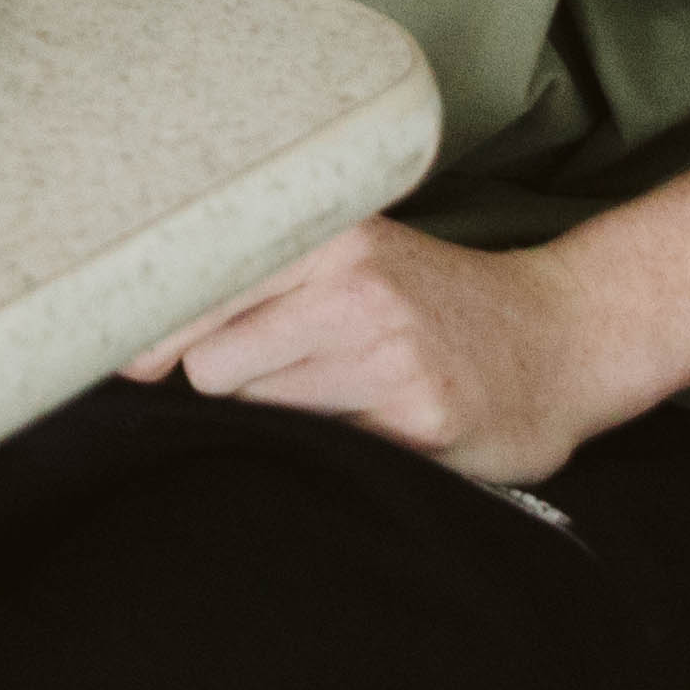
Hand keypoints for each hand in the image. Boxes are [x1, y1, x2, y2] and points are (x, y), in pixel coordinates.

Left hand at [132, 218, 629, 489]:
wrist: (563, 341)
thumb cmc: (435, 306)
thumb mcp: (356, 261)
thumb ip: (261, 283)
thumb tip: (135, 346)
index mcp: (328, 236)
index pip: (198, 284)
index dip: (148, 334)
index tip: (126, 361)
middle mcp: (353, 284)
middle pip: (209, 367)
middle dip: (224, 389)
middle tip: (285, 381)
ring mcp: (387, 353)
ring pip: (257, 413)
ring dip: (277, 425)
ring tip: (340, 401)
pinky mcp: (416, 419)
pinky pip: (320, 451)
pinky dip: (329, 454)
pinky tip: (375, 430)